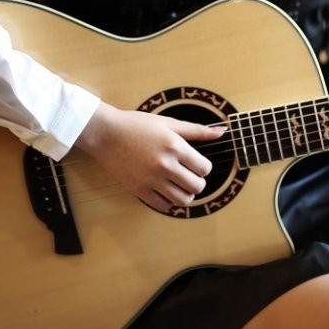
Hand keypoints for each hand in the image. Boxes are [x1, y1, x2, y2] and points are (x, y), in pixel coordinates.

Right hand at [75, 102, 224, 211]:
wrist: (107, 134)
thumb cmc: (137, 125)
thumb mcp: (168, 122)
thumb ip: (197, 130)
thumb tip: (221, 132)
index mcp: (175, 146)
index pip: (204, 168)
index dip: (203, 167)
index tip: (196, 163)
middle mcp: (165, 165)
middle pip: (197, 187)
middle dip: (197, 181)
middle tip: (189, 174)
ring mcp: (152, 180)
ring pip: (183, 200)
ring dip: (186, 194)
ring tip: (179, 184)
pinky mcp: (140, 190)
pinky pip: (164, 206)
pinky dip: (169, 201)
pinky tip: (165, 189)